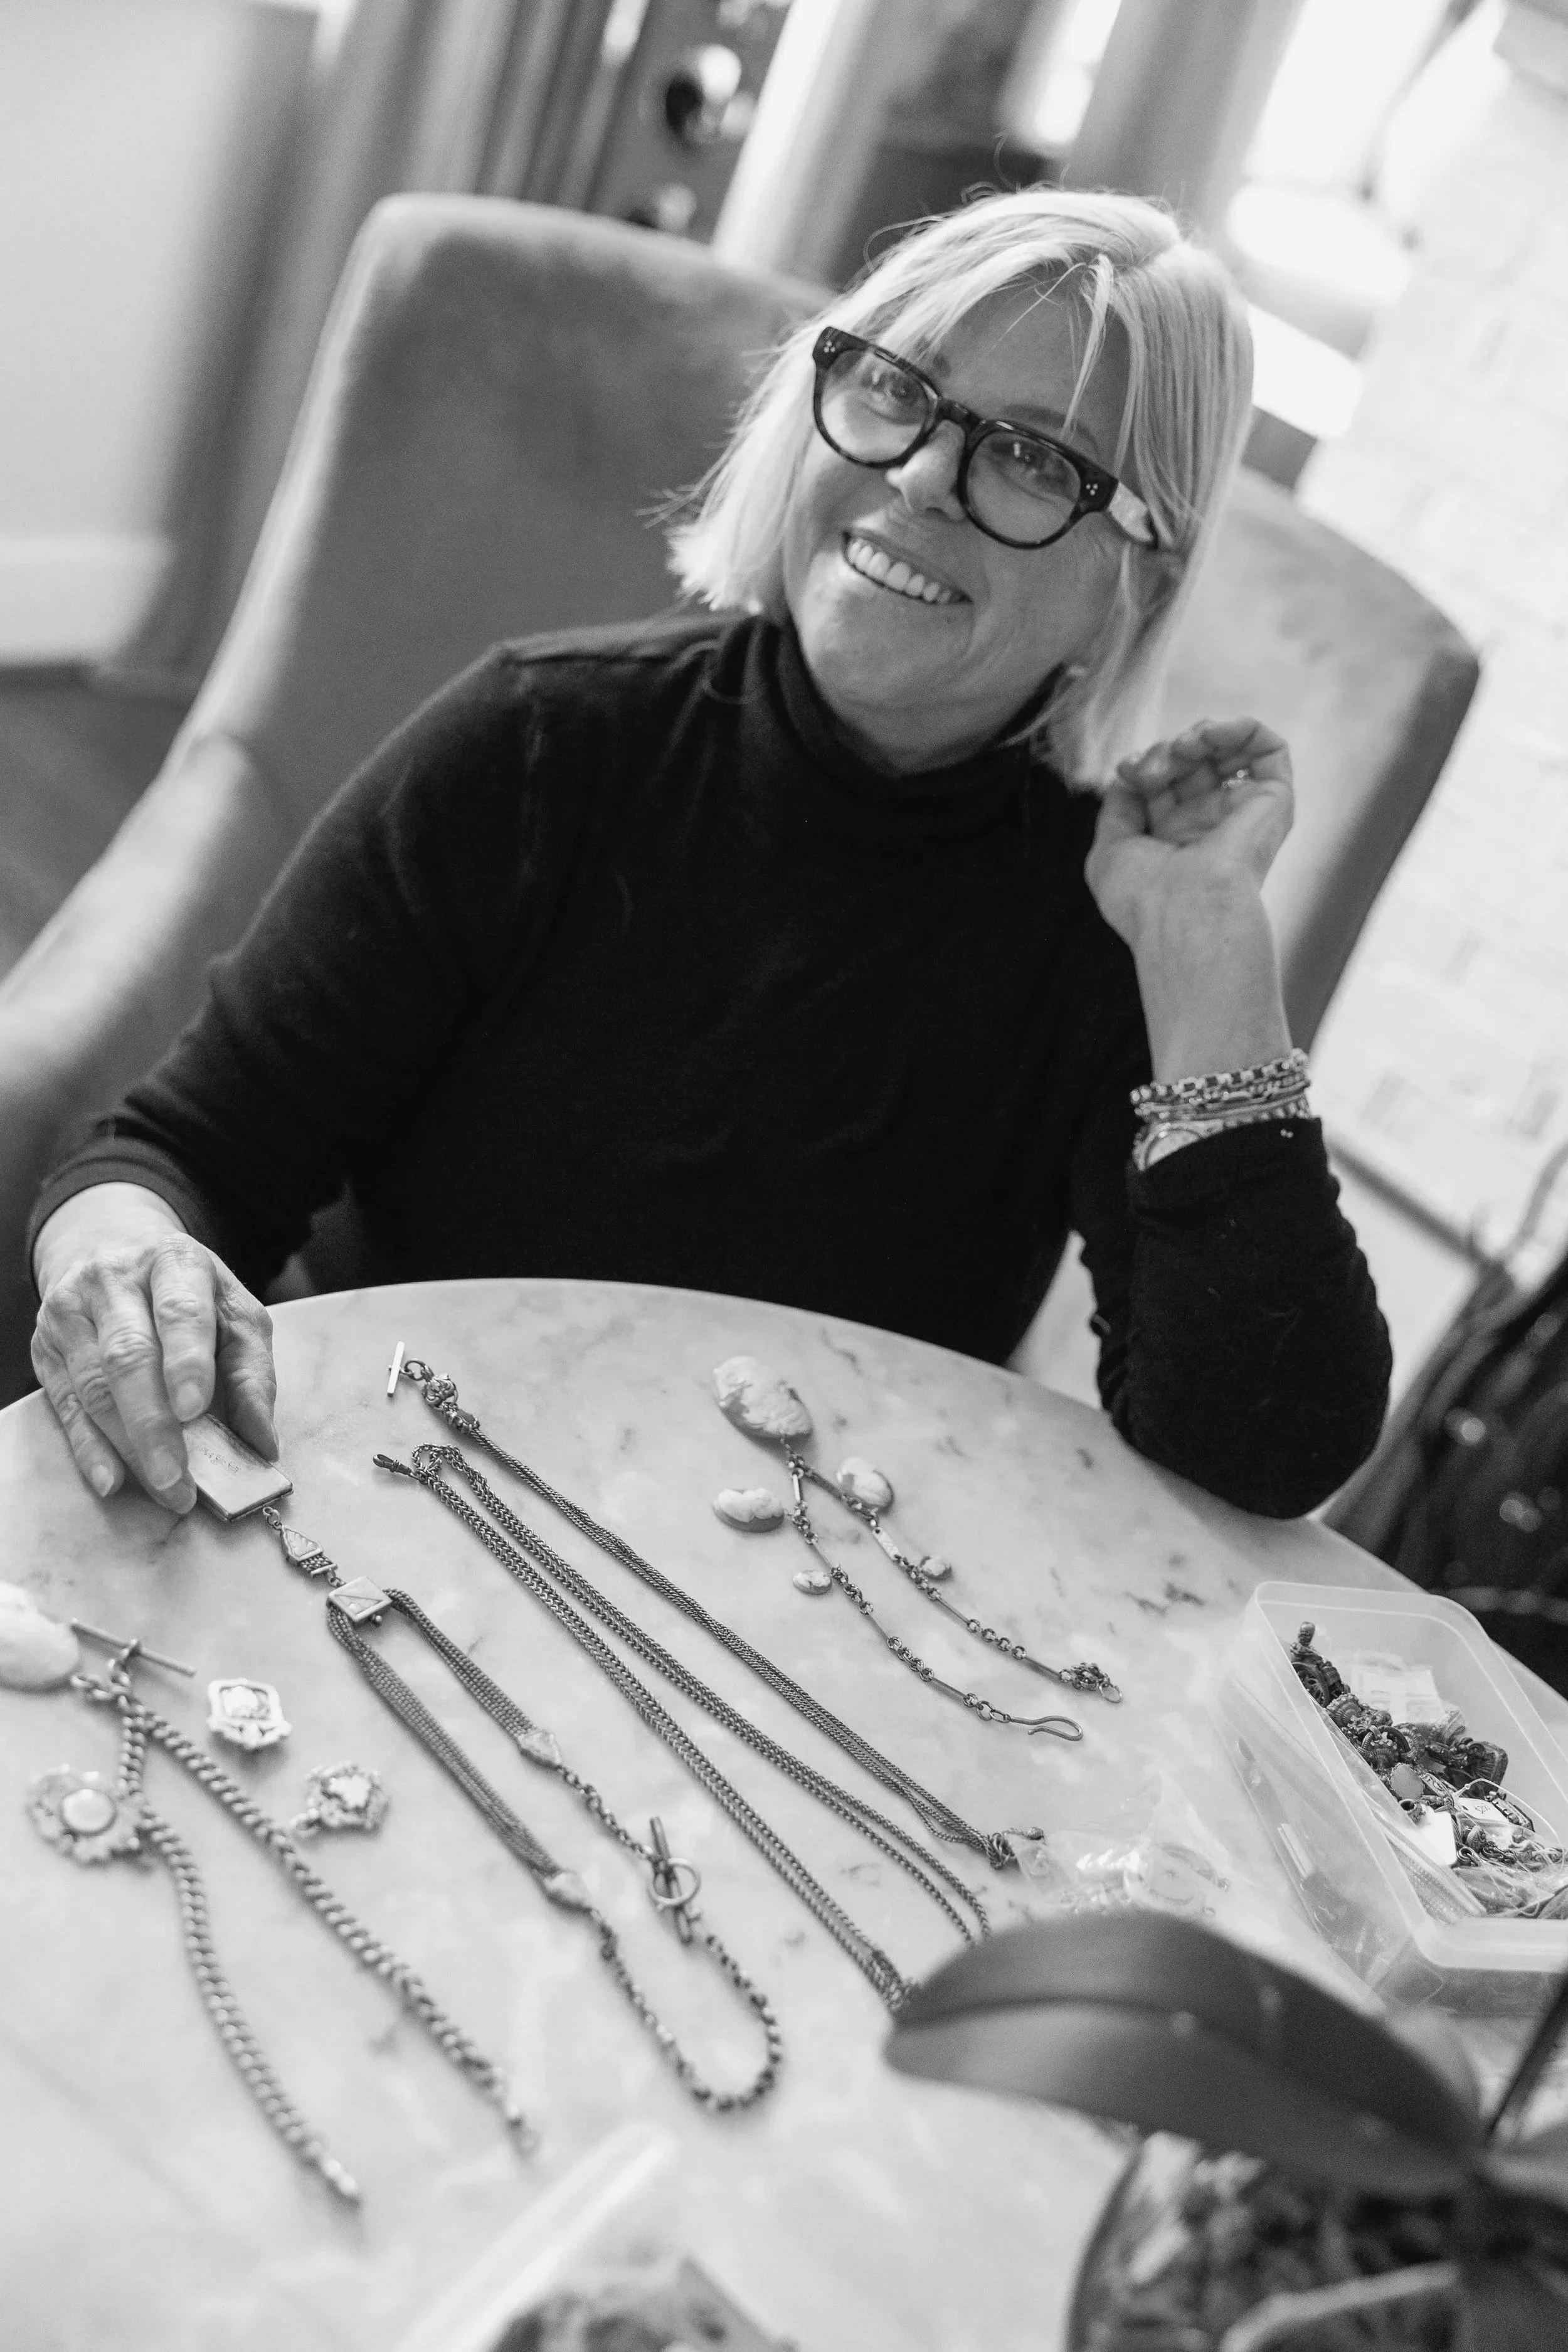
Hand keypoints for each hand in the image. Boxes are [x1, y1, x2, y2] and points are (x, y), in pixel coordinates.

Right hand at [32, 1207, 276, 1511]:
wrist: (109, 1248)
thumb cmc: (185, 1293)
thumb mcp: (232, 1311)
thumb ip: (252, 1372)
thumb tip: (262, 1444)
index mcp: (173, 1262)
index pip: (179, 1310)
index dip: (186, 1360)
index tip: (194, 1409)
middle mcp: (114, 1281)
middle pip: (129, 1356)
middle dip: (155, 1425)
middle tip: (180, 1479)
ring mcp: (71, 1315)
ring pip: (95, 1387)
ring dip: (130, 1447)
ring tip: (165, 1488)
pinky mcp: (45, 1350)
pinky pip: (66, 1406)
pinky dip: (89, 1448)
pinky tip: (113, 1479)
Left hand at [1085, 716, 1293, 955]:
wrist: (1181, 913)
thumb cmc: (1142, 897)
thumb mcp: (1110, 850)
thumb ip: (1118, 809)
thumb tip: (1126, 776)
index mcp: (1176, 839)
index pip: (1164, 781)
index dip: (1143, 764)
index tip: (1126, 772)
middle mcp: (1211, 825)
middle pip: (1192, 761)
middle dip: (1165, 751)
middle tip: (1151, 770)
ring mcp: (1243, 813)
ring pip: (1227, 750)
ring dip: (1198, 736)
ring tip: (1182, 749)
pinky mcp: (1274, 802)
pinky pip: (1269, 748)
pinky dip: (1241, 728)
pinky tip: (1211, 736)